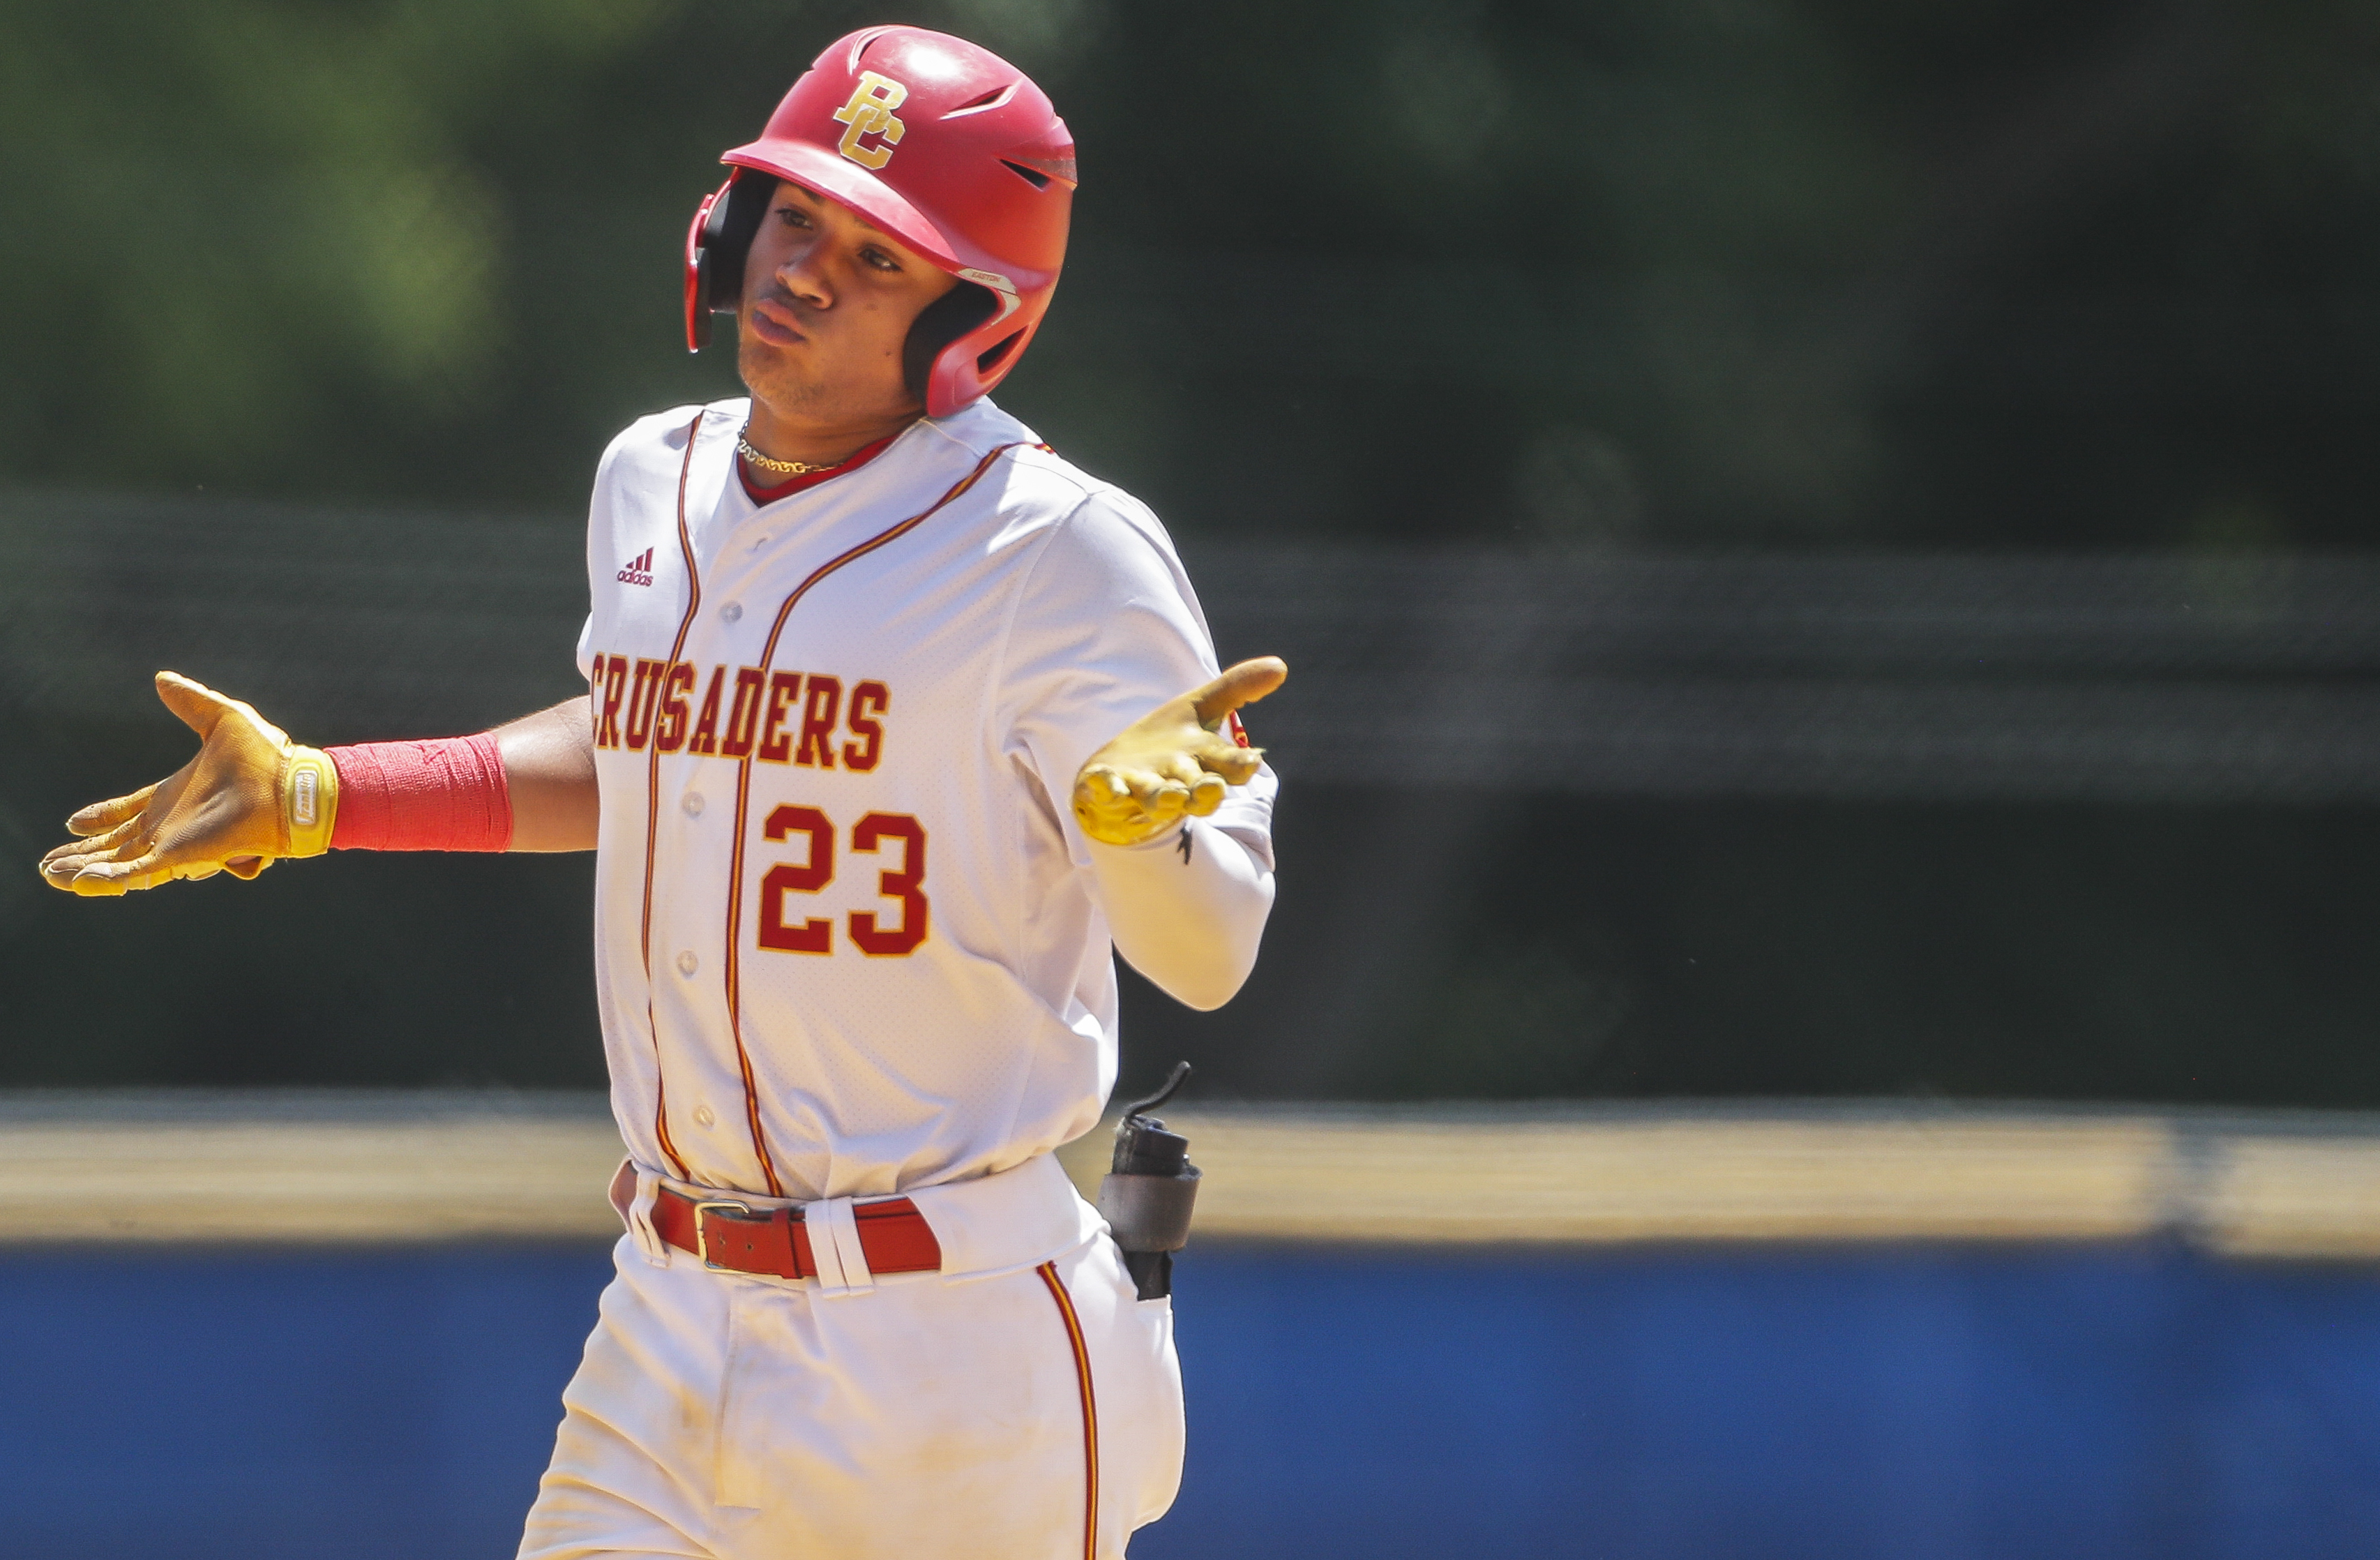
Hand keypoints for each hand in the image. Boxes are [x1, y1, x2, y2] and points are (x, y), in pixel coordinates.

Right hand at [38, 672, 337, 895]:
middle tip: (50, 864)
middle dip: (82, 853)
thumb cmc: (266, 756)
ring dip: (83, 870)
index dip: (101, 817)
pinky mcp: (181, 856)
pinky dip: (107, 880)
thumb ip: (190, 701)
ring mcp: (174, 843)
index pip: (127, 811)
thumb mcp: (221, 718)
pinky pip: (136, 873)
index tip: (73, 821)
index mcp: (175, 796)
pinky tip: (80, 884)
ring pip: (117, 863)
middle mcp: (171, 824)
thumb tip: (161, 678)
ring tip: (52, 875)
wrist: (291, 783)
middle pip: (116, 844)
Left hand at [1072, 657, 1285, 846]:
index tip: (1250, 763)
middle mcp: (1177, 781)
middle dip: (1205, 791)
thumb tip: (1280, 666)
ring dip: (1163, 797)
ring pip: (1158, 798)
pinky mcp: (1111, 791)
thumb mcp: (1201, 709)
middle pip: (1197, 790)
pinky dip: (1108, 789)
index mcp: (1204, 762)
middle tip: (1209, 789)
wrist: (1121, 771)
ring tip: (1167, 797)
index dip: (1239, 766)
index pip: (1228, 767)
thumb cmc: (1171, 745)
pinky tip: (1105, 781)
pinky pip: (1109, 793)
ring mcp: (1143, 788)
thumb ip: (1237, 688)